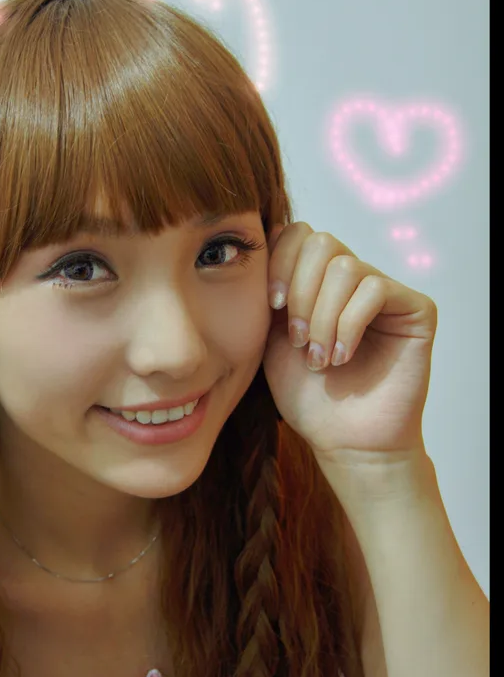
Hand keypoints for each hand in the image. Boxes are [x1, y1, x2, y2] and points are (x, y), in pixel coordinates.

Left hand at [262, 223, 437, 463]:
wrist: (343, 441)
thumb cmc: (308, 397)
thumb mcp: (269, 339)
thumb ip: (266, 293)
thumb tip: (260, 247)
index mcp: (316, 281)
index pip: (296, 234)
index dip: (279, 264)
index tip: (271, 307)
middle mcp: (352, 279)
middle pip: (320, 242)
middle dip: (300, 292)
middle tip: (296, 340)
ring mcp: (385, 292)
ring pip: (346, 267)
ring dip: (323, 318)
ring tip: (319, 359)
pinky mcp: (416, 308)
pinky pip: (375, 288)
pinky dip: (350, 325)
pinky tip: (343, 357)